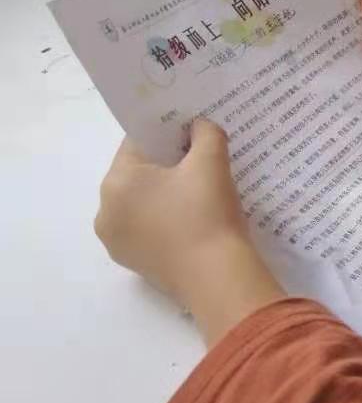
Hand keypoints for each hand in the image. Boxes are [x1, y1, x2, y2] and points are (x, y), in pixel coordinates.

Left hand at [96, 119, 284, 346]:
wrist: (216, 276)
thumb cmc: (207, 212)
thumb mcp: (211, 161)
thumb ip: (205, 132)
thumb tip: (198, 126)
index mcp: (116, 181)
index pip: (138, 143)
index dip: (167, 134)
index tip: (192, 135)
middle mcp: (105, 211)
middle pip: (136, 174)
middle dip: (165, 166)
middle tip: (200, 163)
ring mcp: (115, 241)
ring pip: (140, 203)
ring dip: (163, 195)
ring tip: (198, 195)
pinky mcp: (131, 262)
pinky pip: (144, 229)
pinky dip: (163, 221)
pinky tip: (191, 222)